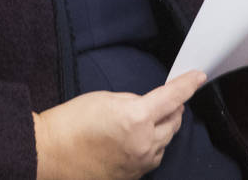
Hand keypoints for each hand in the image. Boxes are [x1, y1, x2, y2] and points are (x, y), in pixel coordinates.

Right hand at [33, 71, 204, 179]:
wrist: (48, 155)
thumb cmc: (71, 122)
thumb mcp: (106, 98)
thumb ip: (133, 101)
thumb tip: (148, 106)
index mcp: (136, 118)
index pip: (172, 98)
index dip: (188, 85)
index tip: (198, 77)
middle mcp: (143, 143)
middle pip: (173, 122)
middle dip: (174, 108)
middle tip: (167, 99)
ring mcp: (138, 164)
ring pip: (165, 142)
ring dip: (163, 128)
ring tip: (150, 118)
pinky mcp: (131, 177)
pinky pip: (152, 158)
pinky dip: (152, 145)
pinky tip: (140, 139)